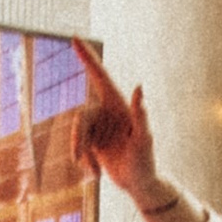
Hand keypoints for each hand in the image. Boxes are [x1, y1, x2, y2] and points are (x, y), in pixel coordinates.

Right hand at [78, 47, 159, 201]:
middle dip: (79, 138)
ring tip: (94, 173)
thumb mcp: (144, 139)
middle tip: (79, 159)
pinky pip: (80, 145)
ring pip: (78, 132)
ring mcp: (100, 126)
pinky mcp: (94, 141)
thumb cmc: (146, 162)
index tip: (74, 37)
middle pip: (82, 116)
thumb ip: (141, 114)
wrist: (140, 185)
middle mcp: (107, 112)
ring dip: (82, 152)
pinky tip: (96, 174)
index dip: (87, 57)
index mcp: (118, 104)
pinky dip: (85, 160)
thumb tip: (139, 88)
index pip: (100, 75)